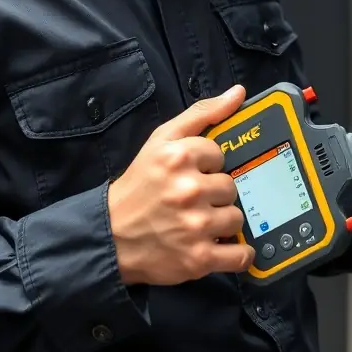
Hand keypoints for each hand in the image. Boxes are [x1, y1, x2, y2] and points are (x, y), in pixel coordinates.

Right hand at [108, 84, 255, 285]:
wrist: (111, 235)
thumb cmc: (139, 185)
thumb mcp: (162, 140)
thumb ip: (202, 113)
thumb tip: (238, 93)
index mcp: (180, 157)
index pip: (220, 155)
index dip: (209, 165)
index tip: (195, 173)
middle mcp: (189, 190)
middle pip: (230, 187)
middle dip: (216, 193)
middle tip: (196, 199)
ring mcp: (195, 226)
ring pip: (236, 218)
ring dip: (224, 222)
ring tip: (202, 222)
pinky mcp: (199, 258)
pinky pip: (239, 256)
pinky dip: (238, 255)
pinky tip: (227, 247)